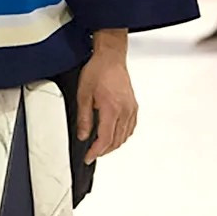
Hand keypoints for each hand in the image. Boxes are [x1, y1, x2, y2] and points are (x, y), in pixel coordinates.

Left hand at [77, 30, 137, 162]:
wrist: (111, 58)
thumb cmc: (98, 71)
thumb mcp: (83, 95)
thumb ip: (84, 118)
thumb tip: (83, 135)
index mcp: (112, 109)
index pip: (105, 139)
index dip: (96, 151)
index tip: (88, 157)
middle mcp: (125, 111)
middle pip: (116, 140)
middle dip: (103, 151)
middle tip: (92, 154)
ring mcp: (131, 109)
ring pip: (125, 136)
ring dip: (113, 145)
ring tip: (101, 147)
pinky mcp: (133, 106)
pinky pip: (130, 128)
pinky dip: (122, 136)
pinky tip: (114, 135)